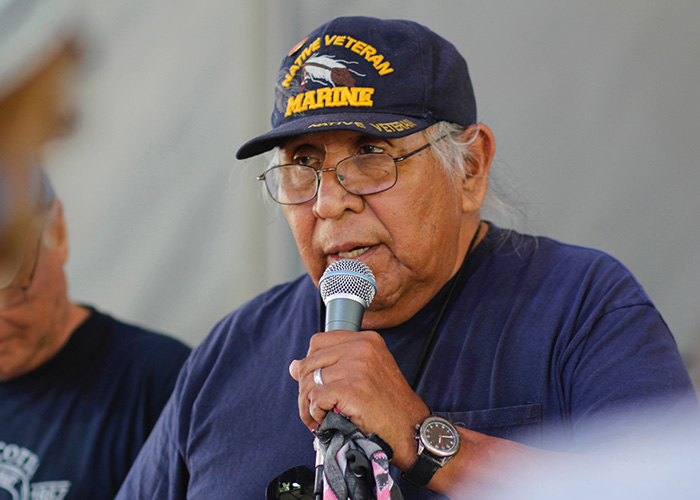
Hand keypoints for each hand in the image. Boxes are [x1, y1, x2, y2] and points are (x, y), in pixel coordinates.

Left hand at [289, 329, 430, 468]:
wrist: (412, 429)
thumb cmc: (389, 406)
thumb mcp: (365, 374)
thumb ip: (332, 365)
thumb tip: (294, 366)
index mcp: (366, 340)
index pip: (318, 342)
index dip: (310, 364)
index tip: (314, 383)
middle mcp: (362, 347)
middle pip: (310, 362)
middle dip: (304, 388)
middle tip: (312, 408)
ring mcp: (358, 366)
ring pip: (310, 382)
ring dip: (308, 405)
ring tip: (317, 418)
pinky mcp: (353, 388)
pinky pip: (317, 398)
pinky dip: (316, 413)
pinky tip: (326, 420)